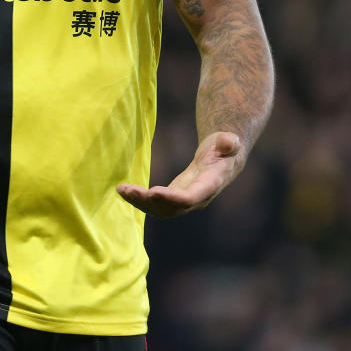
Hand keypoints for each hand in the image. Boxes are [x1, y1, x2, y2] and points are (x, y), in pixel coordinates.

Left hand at [117, 131, 244, 217]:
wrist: (223, 160)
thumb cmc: (225, 148)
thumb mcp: (228, 141)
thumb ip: (228, 142)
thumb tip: (229, 141)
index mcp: (209, 186)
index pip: (190, 198)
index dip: (172, 198)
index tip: (153, 192)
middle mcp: (197, 199)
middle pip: (171, 208)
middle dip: (149, 202)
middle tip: (129, 190)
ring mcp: (185, 201)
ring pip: (160, 210)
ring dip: (140, 202)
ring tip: (122, 189)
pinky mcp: (175, 197)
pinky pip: (156, 204)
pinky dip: (139, 199)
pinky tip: (124, 190)